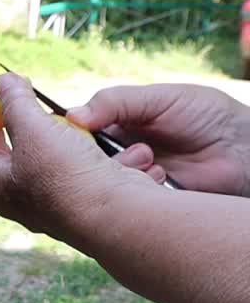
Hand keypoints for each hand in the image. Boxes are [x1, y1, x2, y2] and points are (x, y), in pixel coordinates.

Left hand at [0, 73, 154, 241]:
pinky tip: (66, 129)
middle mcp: (13, 195)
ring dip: (25, 132)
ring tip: (28, 110)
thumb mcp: (34, 130)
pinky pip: (55, 164)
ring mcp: (42, 198)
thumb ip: (16, 103)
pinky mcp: (71, 195)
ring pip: (24, 159)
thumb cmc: (68, 178)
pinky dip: (55, 143)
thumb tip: (4, 81)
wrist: (119, 215)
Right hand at [66, 84, 249, 196]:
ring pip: (98, 182)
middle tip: (126, 147)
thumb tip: (72, 116)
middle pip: (81, 160)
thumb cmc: (208, 116)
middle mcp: (116, 153)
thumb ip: (116, 102)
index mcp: (115, 124)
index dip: (70, 133)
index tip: (73, 133)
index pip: (76, 130)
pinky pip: (122, 203)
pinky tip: (157, 178)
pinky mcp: (143, 201)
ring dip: (120, 171)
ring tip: (149, 160)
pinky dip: (134, 191)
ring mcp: (128, 178)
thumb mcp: (160, 99)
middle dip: (94, 156)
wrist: (245, 150)